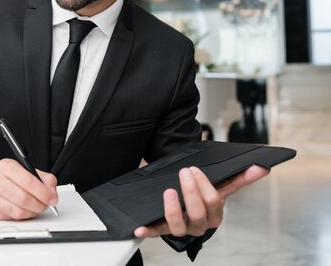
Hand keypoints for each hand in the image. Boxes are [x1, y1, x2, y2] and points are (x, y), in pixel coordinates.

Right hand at [0, 158, 57, 219]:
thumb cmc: (6, 178)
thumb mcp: (24, 170)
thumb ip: (42, 178)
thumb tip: (52, 191)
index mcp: (6, 166)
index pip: (29, 181)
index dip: (44, 192)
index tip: (52, 198)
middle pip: (24, 198)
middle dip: (40, 204)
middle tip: (46, 205)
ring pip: (18, 211)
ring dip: (32, 212)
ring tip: (35, 208)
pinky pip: (11, 218)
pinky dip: (22, 217)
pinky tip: (24, 210)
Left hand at [134, 165, 268, 237]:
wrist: (186, 204)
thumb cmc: (203, 196)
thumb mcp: (220, 186)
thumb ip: (239, 178)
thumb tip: (261, 167)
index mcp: (214, 214)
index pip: (213, 201)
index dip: (204, 185)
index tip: (194, 169)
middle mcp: (198, 225)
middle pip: (197, 213)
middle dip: (191, 191)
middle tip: (184, 172)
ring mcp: (181, 228)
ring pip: (178, 226)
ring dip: (172, 209)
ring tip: (169, 192)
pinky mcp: (163, 229)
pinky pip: (155, 232)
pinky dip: (147, 231)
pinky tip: (138, 229)